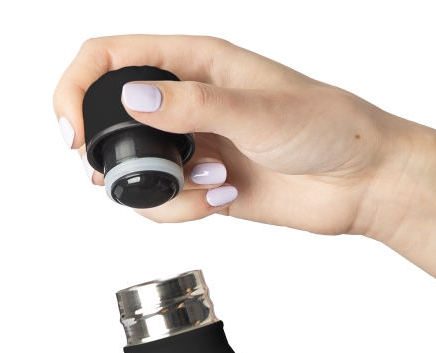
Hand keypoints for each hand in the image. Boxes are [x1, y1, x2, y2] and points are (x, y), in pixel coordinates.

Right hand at [54, 35, 410, 235]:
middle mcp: (186, 100)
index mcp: (195, 61)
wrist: (360, 182)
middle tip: (139, 176)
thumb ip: (191, 104)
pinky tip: (222, 198)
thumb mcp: (256, 110)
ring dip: (160, 191)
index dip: (77, 90)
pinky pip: (161, 203)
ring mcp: (191, 144)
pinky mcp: (200, 184)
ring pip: (134, 171)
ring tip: (211, 183)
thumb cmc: (327, 128)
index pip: (109, 58)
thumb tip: (132, 97)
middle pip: (110, 121)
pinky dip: (181, 211)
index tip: (75, 135)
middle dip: (114, 157)